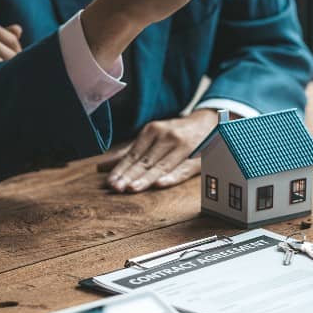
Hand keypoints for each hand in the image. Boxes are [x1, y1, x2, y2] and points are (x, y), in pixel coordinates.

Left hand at [102, 109, 219, 192]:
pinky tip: (160, 184)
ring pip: (161, 166)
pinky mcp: (197, 158)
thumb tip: (101, 167)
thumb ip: (128, 153)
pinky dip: (172, 177)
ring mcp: (183, 147)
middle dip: (129, 176)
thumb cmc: (176, 133)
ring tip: (131, 189)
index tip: (109, 182)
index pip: (133, 154)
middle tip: (115, 188)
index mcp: (153, 131)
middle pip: (145, 161)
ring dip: (145, 179)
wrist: (210, 123)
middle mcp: (167, 137)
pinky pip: (183, 170)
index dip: (121, 169)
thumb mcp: (152, 137)